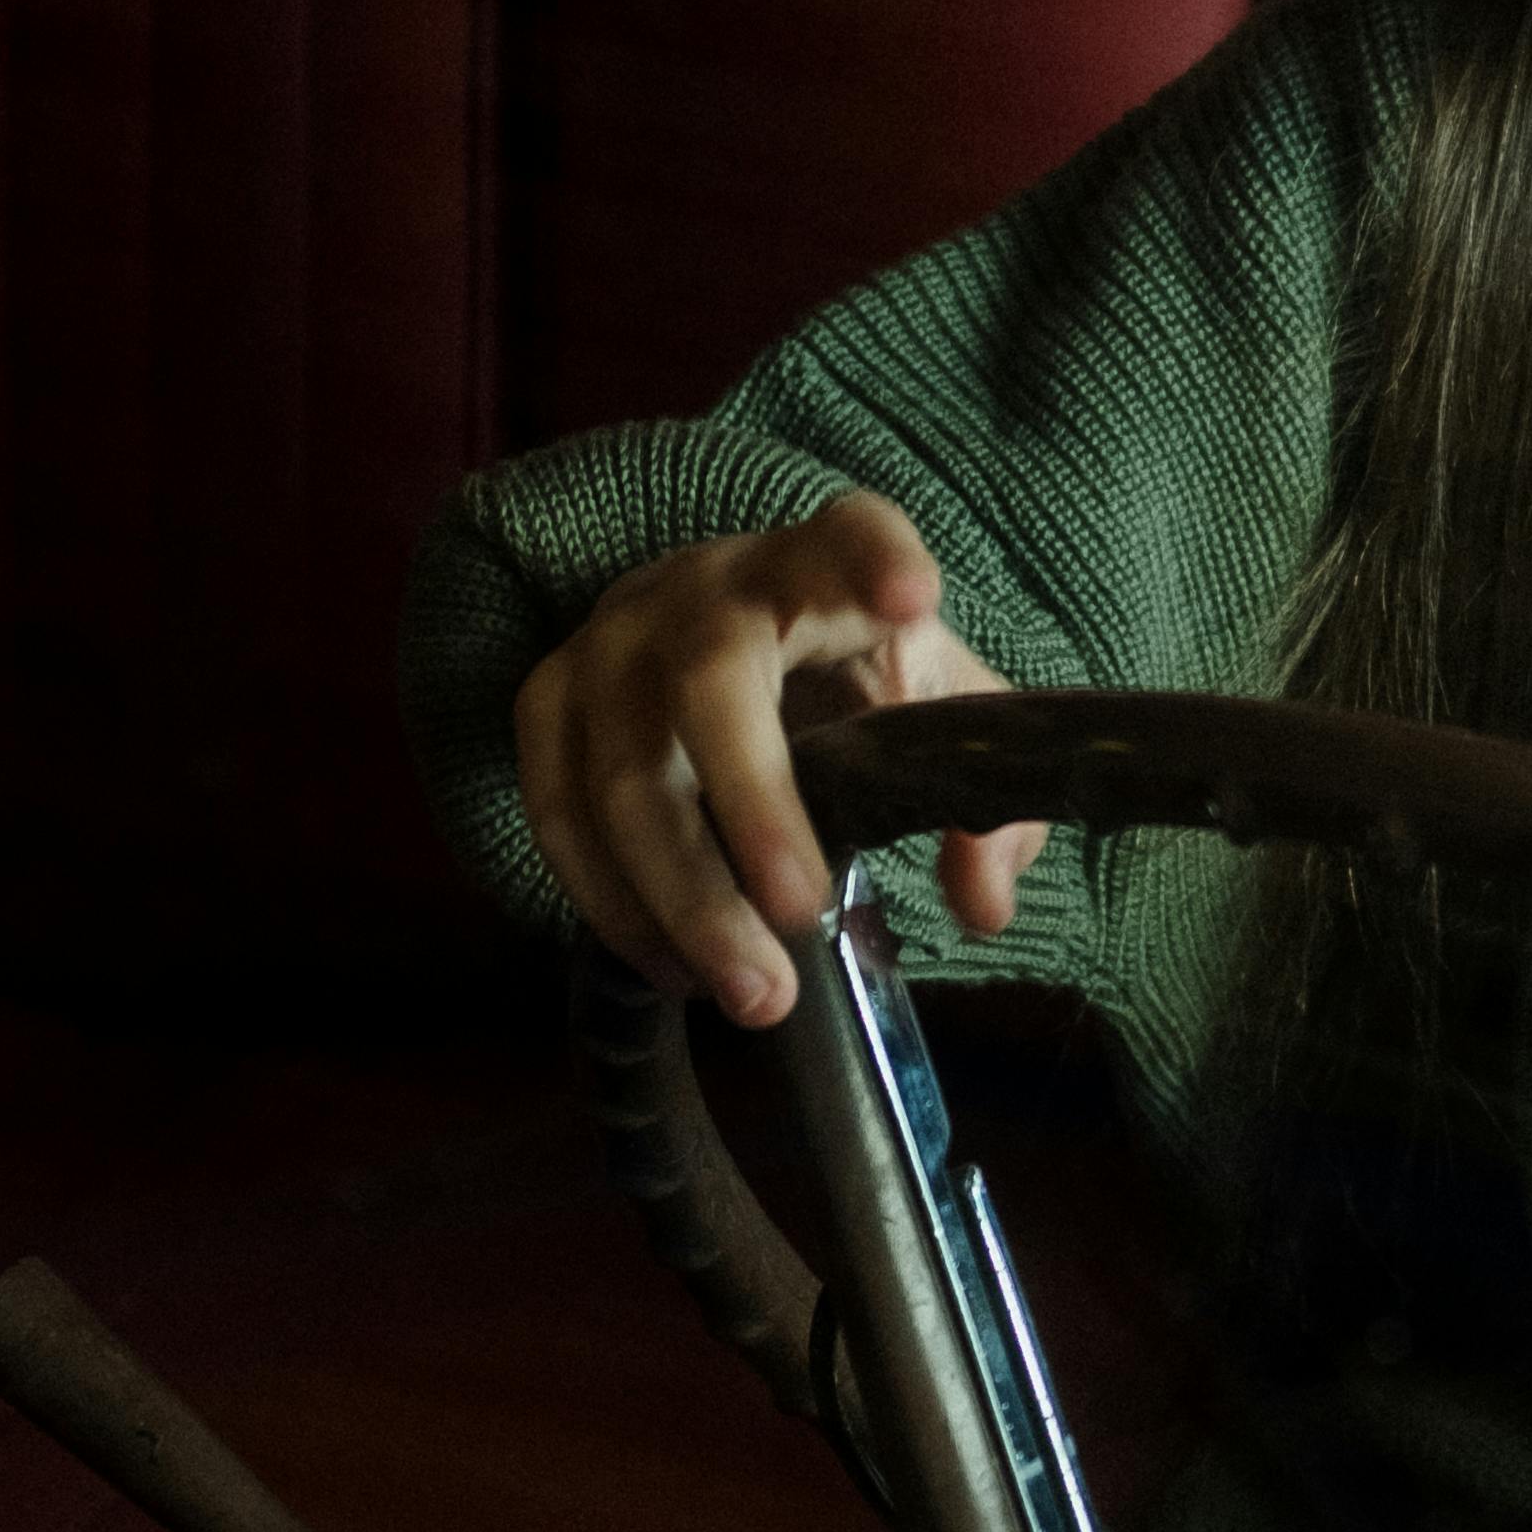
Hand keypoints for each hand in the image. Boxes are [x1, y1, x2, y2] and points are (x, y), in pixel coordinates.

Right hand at [514, 488, 1047, 1023]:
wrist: (724, 637)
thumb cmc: (844, 677)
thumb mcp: (932, 716)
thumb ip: (986, 804)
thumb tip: (982, 904)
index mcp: (821, 562)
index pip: (852, 537)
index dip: (876, 559)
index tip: (912, 597)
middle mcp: (705, 587)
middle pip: (713, 685)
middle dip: (755, 811)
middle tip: (803, 918)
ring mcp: (610, 640)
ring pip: (624, 772)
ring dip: (684, 897)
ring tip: (755, 994)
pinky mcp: (546, 699)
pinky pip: (557, 812)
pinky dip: (614, 904)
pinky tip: (678, 970)